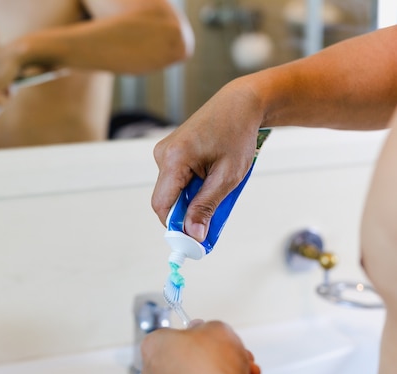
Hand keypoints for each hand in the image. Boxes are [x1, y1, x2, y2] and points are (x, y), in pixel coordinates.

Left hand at [140, 320, 261, 373]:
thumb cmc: (212, 367)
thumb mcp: (217, 328)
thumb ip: (208, 326)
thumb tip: (208, 332)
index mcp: (153, 346)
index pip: (171, 334)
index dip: (195, 333)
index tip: (207, 333)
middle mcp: (153, 372)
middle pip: (187, 357)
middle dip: (214, 356)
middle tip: (230, 354)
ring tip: (240, 372)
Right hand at [151, 78, 264, 241]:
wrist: (240, 103)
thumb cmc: (237, 134)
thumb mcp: (227, 176)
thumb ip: (206, 206)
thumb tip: (193, 234)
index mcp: (174, 158)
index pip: (162, 205)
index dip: (175, 227)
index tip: (193, 241)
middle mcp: (163, 154)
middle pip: (166, 200)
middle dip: (187, 213)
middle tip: (214, 218)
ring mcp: (164, 152)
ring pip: (172, 191)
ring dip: (192, 199)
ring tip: (218, 188)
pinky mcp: (170, 152)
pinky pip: (176, 180)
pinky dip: (192, 188)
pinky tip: (211, 178)